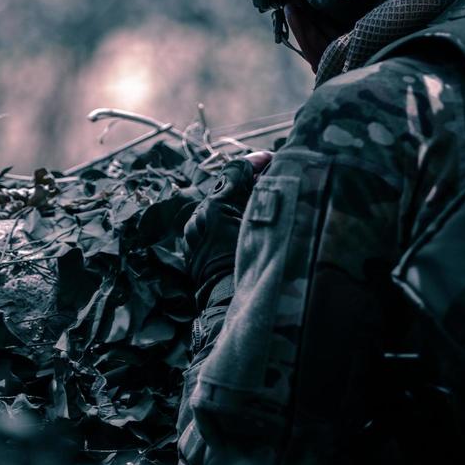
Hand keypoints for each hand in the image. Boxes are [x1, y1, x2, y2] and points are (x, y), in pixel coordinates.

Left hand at [182, 152, 273, 294]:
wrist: (228, 304)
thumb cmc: (252, 267)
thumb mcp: (264, 227)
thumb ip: (265, 198)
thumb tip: (272, 176)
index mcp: (217, 206)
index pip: (236, 170)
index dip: (255, 162)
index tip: (270, 160)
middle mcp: (200, 215)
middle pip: (226, 186)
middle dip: (248, 183)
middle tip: (270, 182)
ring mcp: (193, 231)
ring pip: (218, 205)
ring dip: (237, 202)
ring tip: (259, 208)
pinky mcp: (192, 246)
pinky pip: (211, 224)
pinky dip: (226, 220)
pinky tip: (243, 228)